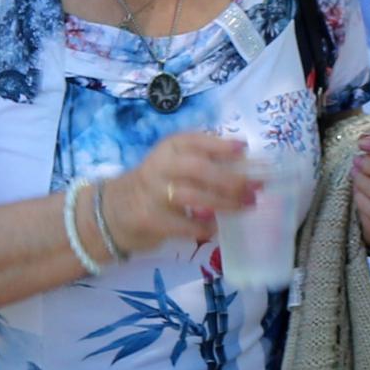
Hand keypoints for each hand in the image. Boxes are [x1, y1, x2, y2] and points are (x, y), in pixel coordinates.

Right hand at [101, 130, 261, 251]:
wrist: (114, 211)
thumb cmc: (157, 186)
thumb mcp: (174, 165)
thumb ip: (203, 162)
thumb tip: (248, 167)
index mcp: (168, 149)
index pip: (195, 141)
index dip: (220, 145)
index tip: (244, 149)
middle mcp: (159, 166)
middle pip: (198, 168)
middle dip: (230, 178)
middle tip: (255, 187)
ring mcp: (153, 194)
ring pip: (193, 196)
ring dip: (224, 203)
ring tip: (246, 206)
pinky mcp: (150, 219)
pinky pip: (184, 225)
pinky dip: (205, 228)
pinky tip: (218, 229)